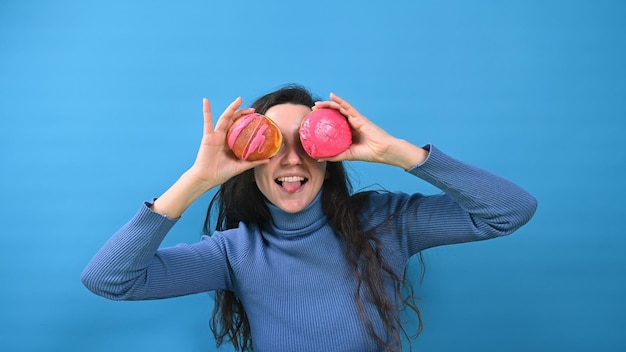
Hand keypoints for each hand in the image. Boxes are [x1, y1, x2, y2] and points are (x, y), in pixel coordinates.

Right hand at [189, 97, 268, 188]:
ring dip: (231, 108)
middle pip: (234, 121)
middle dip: (243, 113)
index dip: (248, 122)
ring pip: (225, 118)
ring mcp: (216, 135)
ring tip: (239, 100)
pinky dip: (206, 111)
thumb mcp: (240, 166)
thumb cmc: (221, 173)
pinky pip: (207, 122)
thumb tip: (268, 160)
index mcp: (231, 143)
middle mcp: (224, 137)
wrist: (207, 178)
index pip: (240, 128)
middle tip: (253, 110)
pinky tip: (206, 101)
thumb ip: (253, 162)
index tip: (258, 118)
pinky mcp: (208, 136)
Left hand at [313, 93, 427, 168]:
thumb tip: (318, 158)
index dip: (324, 120)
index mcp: (349, 131)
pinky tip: (332, 96)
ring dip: (327, 104)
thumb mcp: (347, 155)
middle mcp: (351, 123)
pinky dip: (339, 100)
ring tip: (316, 105)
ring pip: (339, 108)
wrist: (382, 151)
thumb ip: (334, 155)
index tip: (313, 120)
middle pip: (335, 113)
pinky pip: (347, 106)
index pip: (334, 123)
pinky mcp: (359, 116)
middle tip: (312, 111)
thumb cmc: (368, 153)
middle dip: (323, 110)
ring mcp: (355, 119)